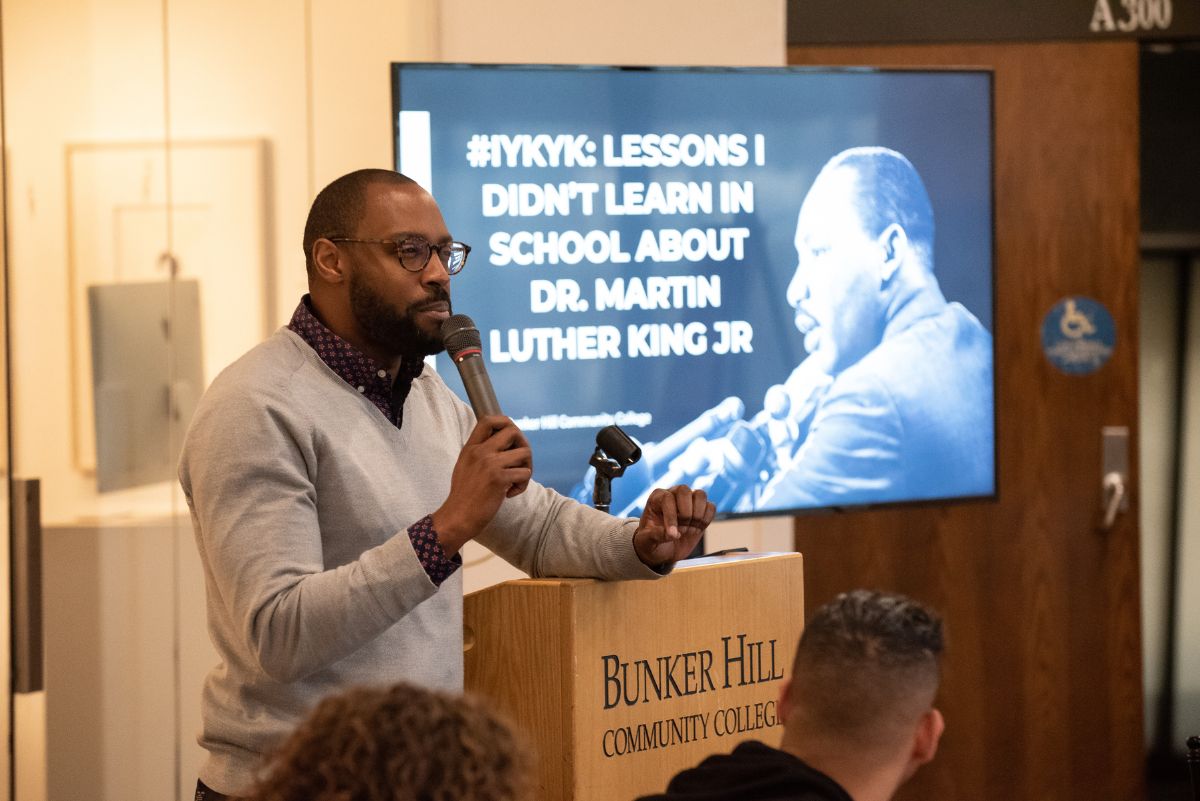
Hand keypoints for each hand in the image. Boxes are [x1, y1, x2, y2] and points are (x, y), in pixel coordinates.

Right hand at [432, 415, 532, 554]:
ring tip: (515, 481)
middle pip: (513, 431)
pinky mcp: (499, 479)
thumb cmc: (463, 497)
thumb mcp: (465, 466)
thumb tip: (502, 444)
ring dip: (526, 467)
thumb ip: (480, 453)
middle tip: (519, 462)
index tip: (511, 440)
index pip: (489, 419)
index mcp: (471, 448)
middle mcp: (480, 452)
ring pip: (525, 452)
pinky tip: (510, 494)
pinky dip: (522, 485)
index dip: (506, 423)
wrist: (457, 518)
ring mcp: (490, 464)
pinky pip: (525, 473)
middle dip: (523, 445)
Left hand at [632, 485, 715, 568]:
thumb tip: (673, 533)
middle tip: (681, 530)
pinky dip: (706, 519)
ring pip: (700, 495)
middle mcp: (673, 494)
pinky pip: (711, 507)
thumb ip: (656, 536)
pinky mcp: (701, 509)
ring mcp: (689, 500)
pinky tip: (696, 529)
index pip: (668, 498)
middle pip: (684, 490)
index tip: (673, 534)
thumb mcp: (647, 542)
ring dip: (698, 515)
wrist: (663, 550)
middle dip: (685, 513)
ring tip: (689, 529)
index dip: (672, 516)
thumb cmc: (651, 543)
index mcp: (656, 498)